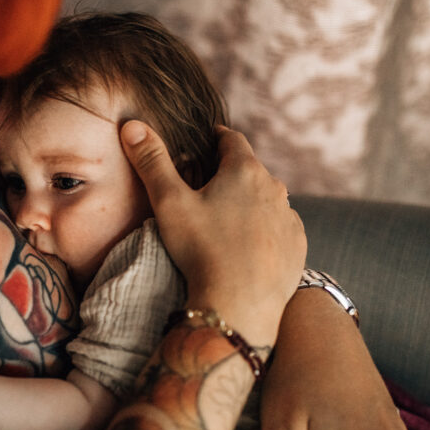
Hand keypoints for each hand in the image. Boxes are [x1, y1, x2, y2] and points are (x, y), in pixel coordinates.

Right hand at [120, 122, 305, 346]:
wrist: (239, 304)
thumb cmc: (201, 249)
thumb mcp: (168, 202)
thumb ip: (152, 161)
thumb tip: (132, 125)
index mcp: (244, 170)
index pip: (231, 139)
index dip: (216, 137)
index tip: (207, 140)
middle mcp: (275, 188)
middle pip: (250, 170)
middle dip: (231, 173)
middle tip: (208, 186)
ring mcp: (289, 218)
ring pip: (267, 200)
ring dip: (249, 202)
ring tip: (227, 219)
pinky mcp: (297, 246)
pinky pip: (280, 228)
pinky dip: (265, 230)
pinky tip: (248, 245)